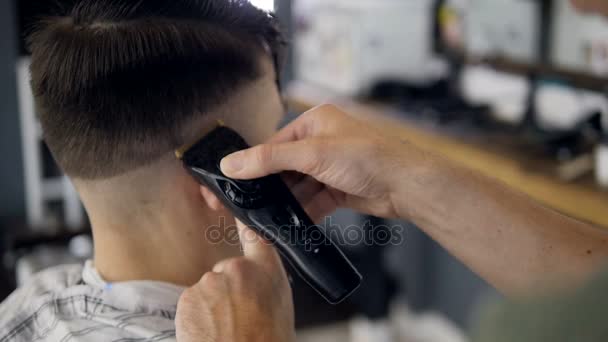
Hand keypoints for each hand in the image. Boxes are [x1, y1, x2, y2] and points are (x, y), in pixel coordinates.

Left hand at [175, 220, 294, 341]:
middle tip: (239, 317)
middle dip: (229, 290)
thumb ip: (266, 286)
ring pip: (209, 289)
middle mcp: (238, 269)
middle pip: (228, 270)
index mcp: (267, 271)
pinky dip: (197, 317)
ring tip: (226, 330)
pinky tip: (211, 333)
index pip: (255, 235)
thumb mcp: (281, 308)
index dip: (244, 222)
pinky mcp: (189, 297)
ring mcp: (211, 281)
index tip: (235, 207)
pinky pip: (193, 303)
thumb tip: (256, 285)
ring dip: (212, 306)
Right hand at [219, 104, 424, 219]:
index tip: (232, 183)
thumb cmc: (368, 157)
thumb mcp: (312, 155)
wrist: (407, 186)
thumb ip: (269, 159)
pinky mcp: (338, 189)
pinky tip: (290, 224)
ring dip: (286, 204)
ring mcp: (330, 167)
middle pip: (284, 168)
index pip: (273, 144)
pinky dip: (303, 213)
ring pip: (298, 188)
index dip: (253, 165)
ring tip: (267, 219)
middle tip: (247, 206)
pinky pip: (312, 201)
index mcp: (314, 122)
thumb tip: (231, 162)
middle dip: (270, 188)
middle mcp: (321, 142)